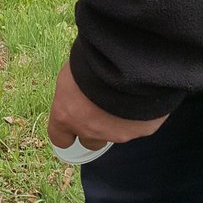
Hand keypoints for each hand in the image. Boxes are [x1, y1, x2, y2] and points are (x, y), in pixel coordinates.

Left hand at [48, 61, 168, 151]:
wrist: (129, 62)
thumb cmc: (93, 60)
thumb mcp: (72, 72)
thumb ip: (73, 91)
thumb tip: (76, 89)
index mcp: (66, 115)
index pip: (60, 139)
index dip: (67, 132)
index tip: (73, 122)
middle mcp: (89, 130)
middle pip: (90, 142)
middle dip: (95, 129)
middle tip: (103, 108)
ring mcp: (117, 133)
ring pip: (116, 134)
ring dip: (118, 121)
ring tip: (125, 98)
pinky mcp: (142, 130)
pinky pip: (140, 126)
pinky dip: (140, 116)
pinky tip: (142, 97)